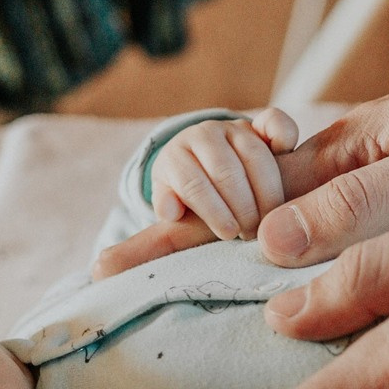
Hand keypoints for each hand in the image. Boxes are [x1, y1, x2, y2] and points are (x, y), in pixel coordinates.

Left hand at [93, 108, 299, 276]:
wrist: (217, 181)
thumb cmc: (195, 212)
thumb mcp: (171, 227)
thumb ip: (145, 248)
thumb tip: (100, 268)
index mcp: (173, 159)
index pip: (188, 181)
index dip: (210, 209)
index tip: (227, 235)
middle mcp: (201, 137)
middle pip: (223, 167)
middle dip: (240, 204)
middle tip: (251, 235)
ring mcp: (234, 129)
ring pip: (253, 151)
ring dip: (266, 187)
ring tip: (272, 219)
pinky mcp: (263, 126)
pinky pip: (275, 121)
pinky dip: (283, 134)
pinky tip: (287, 153)